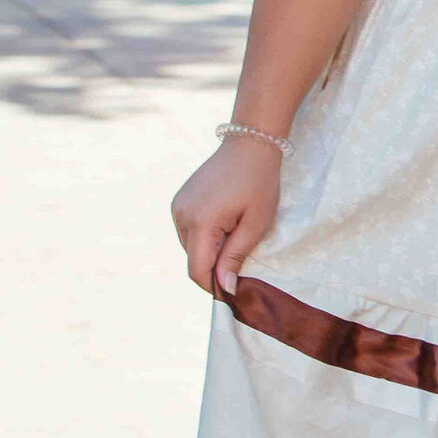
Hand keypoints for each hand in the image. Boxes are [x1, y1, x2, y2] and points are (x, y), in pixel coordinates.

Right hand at [171, 135, 281, 296]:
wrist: (249, 145)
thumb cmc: (259, 184)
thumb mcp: (255, 224)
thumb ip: (235, 257)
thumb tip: (224, 289)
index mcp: (200, 222)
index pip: (197, 270)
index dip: (213, 286)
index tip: (233, 291)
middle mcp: (181, 215)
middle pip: (193, 260)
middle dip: (214, 267)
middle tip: (241, 258)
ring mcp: (177, 207)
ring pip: (190, 247)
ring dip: (209, 251)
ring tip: (235, 234)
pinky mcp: (179, 201)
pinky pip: (188, 231)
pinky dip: (204, 236)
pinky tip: (224, 223)